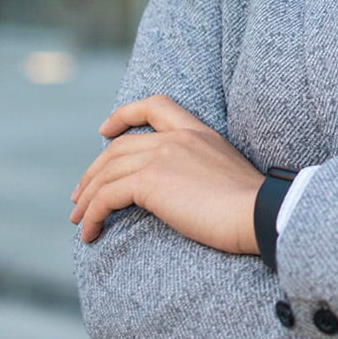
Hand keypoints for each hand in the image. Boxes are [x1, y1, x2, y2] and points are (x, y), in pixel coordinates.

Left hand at [71, 94, 262, 250]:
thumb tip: (183, 192)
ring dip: (87, 198)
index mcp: (198, 131)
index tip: (104, 131)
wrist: (259, 214)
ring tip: (78, 220)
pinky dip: (92, 215)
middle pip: (117, 147)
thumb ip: (201, 170)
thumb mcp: (227, 174)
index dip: (123, 115)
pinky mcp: (150, 182)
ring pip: (107, 173)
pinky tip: (89, 233)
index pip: (155, 104)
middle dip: (93, 172)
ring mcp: (162, 156)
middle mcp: (176, 138)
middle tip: (81, 196)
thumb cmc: (252, 207)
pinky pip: (106, 197)